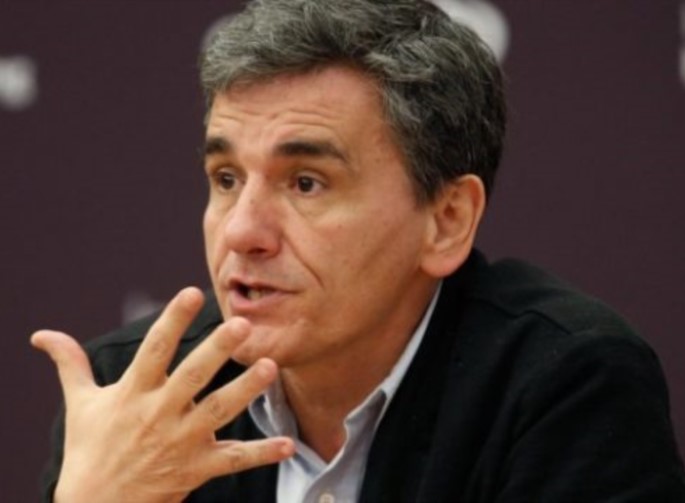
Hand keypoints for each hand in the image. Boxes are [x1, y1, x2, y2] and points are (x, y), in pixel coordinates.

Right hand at [31, 287, 294, 502]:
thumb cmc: (90, 450)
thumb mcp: (80, 404)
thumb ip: (70, 365)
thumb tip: (42, 336)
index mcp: (133, 393)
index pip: (155, 349)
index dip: (173, 319)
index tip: (192, 292)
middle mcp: (159, 414)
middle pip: (192, 376)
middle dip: (217, 350)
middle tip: (242, 325)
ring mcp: (181, 442)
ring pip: (219, 412)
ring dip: (246, 390)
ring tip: (270, 367)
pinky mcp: (197, 468)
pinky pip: (233, 459)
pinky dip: (262, 453)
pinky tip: (289, 445)